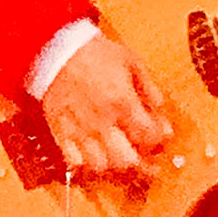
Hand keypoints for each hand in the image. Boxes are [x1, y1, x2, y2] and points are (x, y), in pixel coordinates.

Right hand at [42, 34, 172, 175]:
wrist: (56, 50)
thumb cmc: (93, 53)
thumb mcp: (131, 62)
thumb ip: (149, 88)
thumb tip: (160, 108)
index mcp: (122, 102)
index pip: (148, 136)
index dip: (158, 139)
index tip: (160, 135)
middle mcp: (102, 122)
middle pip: (127, 160)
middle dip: (140, 161)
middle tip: (144, 156)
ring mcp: (80, 130)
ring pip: (101, 166)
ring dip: (113, 163)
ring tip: (118, 154)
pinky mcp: (61, 132)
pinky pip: (74, 160)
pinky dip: (86, 162)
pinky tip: (93, 153)